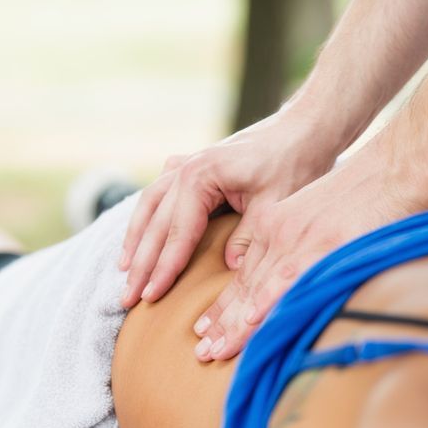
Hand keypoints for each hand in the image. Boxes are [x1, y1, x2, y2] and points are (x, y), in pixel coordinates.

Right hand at [119, 109, 338, 308]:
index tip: (150, 297)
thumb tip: (230, 267)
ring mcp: (186, 165)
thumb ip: (249, 237)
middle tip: (126, 299)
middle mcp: (185, 169)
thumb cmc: (293, 163)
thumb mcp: (274, 204)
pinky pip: (160, 193)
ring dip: (136, 240)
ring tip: (124, 270)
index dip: (163, 269)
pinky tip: (141, 232)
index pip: (177, 233)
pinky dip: (148, 216)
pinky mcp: (193, 166)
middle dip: (141, 264)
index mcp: (201, 177)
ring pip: (149, 206)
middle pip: (156, 224)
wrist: (303, 129)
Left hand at [192, 152, 427, 360]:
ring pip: (258, 288)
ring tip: (213, 351)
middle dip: (220, 322)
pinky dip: (269, 302)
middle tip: (201, 352)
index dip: (224, 305)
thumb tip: (302, 277)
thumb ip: (302, 242)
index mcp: (278, 224)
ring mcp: (301, 241)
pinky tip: (252, 323)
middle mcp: (281, 234)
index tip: (206, 330)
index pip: (244, 273)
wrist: (395, 168)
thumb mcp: (321, 213)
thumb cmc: (371, 194)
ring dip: (234, 324)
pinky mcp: (324, 247)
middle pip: (243, 285)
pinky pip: (291, 280)